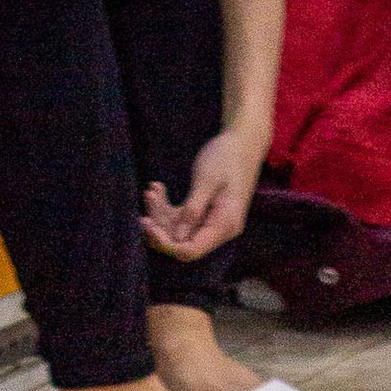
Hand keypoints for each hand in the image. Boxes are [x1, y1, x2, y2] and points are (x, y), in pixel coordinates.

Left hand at [141, 123, 264, 262]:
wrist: (243, 141)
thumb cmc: (227, 156)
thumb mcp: (207, 180)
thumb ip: (193, 210)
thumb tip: (176, 238)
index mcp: (224, 225)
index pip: (191, 250)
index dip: (166, 243)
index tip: (148, 225)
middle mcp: (218, 230)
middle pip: (181, 242)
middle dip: (159, 226)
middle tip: (147, 200)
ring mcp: (210, 222)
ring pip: (177, 230)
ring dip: (159, 213)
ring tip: (151, 190)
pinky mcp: (203, 213)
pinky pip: (180, 218)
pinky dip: (166, 206)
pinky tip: (157, 188)